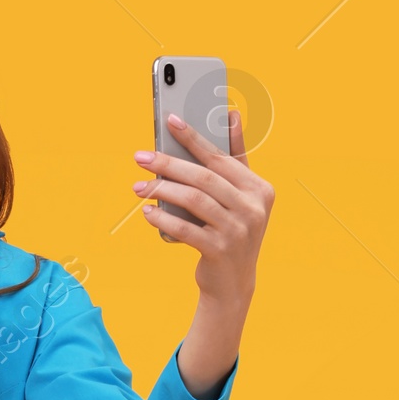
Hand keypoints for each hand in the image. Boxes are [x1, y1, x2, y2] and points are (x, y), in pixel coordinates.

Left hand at [133, 107, 274, 397]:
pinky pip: (185, 229)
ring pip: (194, 201)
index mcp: (259, 188)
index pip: (220, 157)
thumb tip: (233, 115)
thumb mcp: (239, 197)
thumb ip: (235, 159)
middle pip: (204, 178)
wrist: (232, 284)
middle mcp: (253, 208)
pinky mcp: (220, 251)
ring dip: (162, 190)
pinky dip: (163, 219)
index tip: (170, 120)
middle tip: (141, 157)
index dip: (194, 137)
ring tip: (139, 187)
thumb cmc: (231, 231)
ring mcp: (238, 231)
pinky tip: (147, 213)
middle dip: (168, 164)